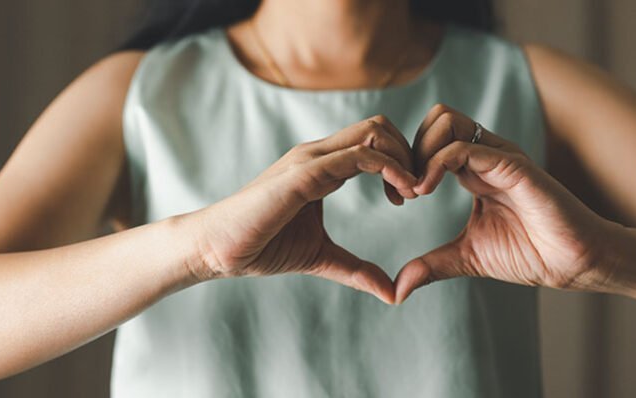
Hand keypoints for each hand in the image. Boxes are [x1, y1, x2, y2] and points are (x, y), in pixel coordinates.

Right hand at [193, 116, 416, 303]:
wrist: (217, 250)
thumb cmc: (261, 247)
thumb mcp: (320, 257)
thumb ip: (356, 269)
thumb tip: (392, 292)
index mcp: (322, 166)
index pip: (373, 141)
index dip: (400, 163)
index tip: (408, 196)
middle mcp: (318, 154)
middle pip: (380, 126)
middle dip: (409, 153)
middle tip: (418, 191)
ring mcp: (310, 159)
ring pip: (373, 132)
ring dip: (404, 158)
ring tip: (413, 193)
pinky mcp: (304, 173)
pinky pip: (358, 155)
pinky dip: (388, 168)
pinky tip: (401, 195)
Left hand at [395, 105, 615, 302]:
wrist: (575, 263)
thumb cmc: (531, 254)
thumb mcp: (467, 257)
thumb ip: (432, 264)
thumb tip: (399, 288)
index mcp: (474, 171)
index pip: (430, 140)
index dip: (406, 163)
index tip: (398, 198)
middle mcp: (485, 156)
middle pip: (435, 119)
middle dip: (409, 149)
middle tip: (404, 190)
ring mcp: (499, 156)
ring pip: (445, 120)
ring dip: (419, 151)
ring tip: (416, 190)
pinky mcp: (512, 165)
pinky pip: (463, 148)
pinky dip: (435, 165)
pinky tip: (426, 191)